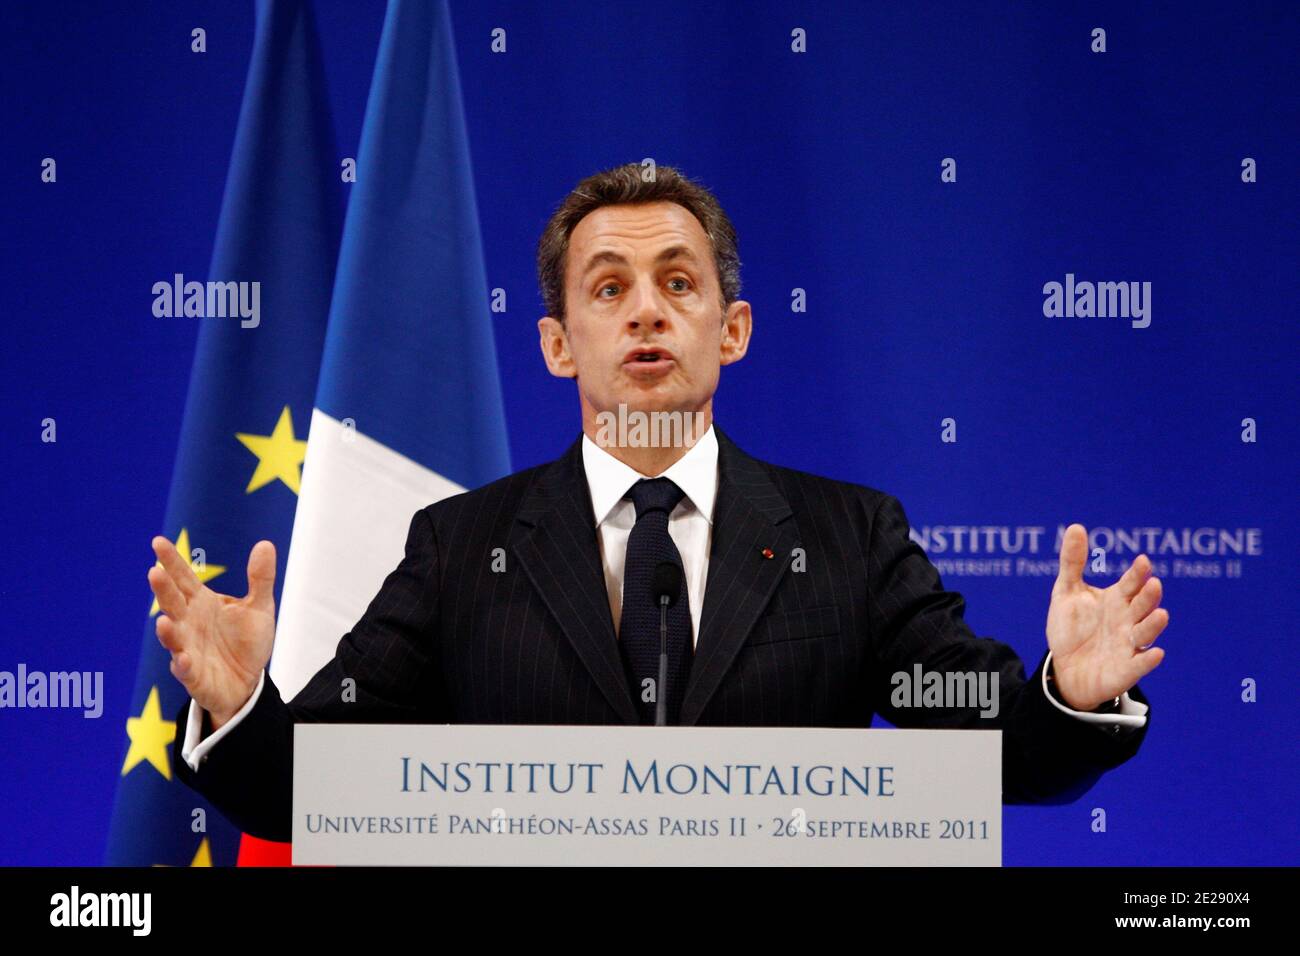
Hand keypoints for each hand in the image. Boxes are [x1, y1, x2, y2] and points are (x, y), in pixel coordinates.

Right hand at [147, 537, 276, 727]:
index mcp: (201, 603)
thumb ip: (260, 578)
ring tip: (162, 620)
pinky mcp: (194, 675)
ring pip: (172, 637)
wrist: (249, 682)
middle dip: (163, 590)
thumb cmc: (247, 642)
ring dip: (166, 630)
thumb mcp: (260, 607)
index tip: (158, 541)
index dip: (171, 561)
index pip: (183, 578)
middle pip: (173, 604)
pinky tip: (183, 658)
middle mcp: (189, 623)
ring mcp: (188, 649)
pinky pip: (185, 670)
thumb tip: (265, 544)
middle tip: (154, 572)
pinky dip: (182, 664)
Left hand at [1046, 524, 1168, 710]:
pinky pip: (1140, 664)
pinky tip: (1156, 653)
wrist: (1064, 669)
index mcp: (1117, 599)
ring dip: (1154, 624)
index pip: (1131, 583)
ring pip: (1146, 633)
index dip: (1137, 573)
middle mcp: (1128, 620)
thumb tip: (1076, 526)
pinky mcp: (1126, 669)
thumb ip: (1072, 562)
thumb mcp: (1066, 592)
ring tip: (1161, 614)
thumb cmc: (1071, 628)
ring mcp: (1129, 645)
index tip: (1142, 560)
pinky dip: (1148, 659)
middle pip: (1143, 605)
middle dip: (1148, 596)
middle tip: (1152, 583)